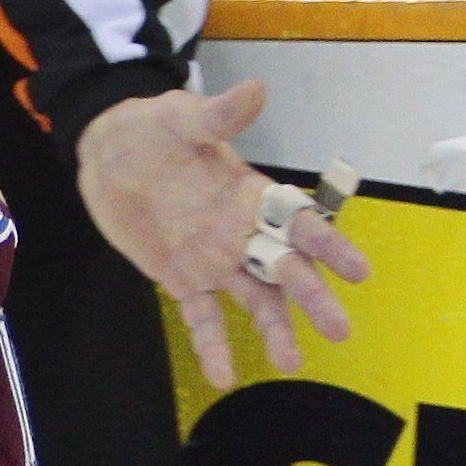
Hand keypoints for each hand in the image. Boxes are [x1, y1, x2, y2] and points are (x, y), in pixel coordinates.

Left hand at [77, 81, 370, 390]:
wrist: (107, 152)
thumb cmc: (154, 129)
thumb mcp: (183, 117)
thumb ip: (218, 115)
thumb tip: (256, 89)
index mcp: (252, 196)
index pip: (300, 222)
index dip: (329, 245)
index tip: (358, 270)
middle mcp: (241, 233)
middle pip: (285, 270)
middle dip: (312, 298)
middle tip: (340, 330)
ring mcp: (213, 260)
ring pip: (253, 300)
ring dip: (273, 329)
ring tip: (290, 363)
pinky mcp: (181, 280)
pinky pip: (202, 318)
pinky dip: (213, 345)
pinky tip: (224, 376)